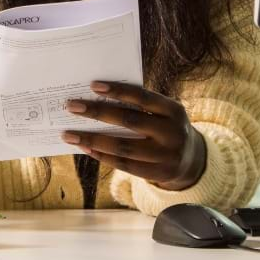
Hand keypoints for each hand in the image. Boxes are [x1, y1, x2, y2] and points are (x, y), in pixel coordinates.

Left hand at [62, 82, 205, 190]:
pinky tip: (86, 148)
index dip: (118, 90)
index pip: (143, 97)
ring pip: (123, 147)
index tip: (93, 85)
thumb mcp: (162, 113)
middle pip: (130, 121)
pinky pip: (124, 165)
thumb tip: (96, 101)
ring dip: (92, 139)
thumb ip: (139, 107)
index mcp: (174, 110)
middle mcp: (172, 133)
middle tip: (72, 106)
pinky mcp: (158, 174)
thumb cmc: (165, 127)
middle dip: (98, 112)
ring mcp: (166, 156)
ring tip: (69, 134)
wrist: (190, 160)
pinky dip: (102, 156)